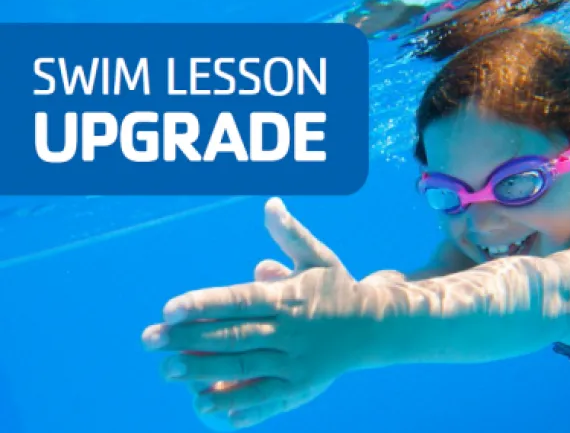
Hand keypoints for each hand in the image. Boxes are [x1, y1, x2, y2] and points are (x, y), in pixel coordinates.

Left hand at [142, 197, 375, 429]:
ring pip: (245, 368)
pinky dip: (241, 406)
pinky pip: (269, 399)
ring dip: (204, 373)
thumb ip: (291, 235)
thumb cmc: (337, 288)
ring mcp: (296, 363)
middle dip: (188, 340)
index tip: (169, 309)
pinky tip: (209, 410)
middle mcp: (290, 331)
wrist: (376, 326)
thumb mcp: (319, 257)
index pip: (239, 300)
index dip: (203, 304)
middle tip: (149, 341)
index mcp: (288, 297)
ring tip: (167, 372)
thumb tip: (271, 203)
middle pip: (233, 336)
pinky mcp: (302, 387)